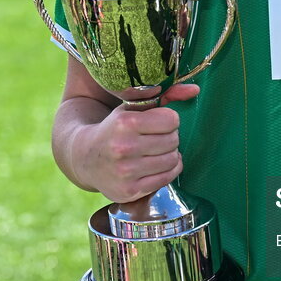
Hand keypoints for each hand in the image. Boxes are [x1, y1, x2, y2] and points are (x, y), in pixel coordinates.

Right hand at [86, 83, 199, 203]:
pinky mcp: (129, 191)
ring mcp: (126, 172)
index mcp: (125, 123)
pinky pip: (167, 178)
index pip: (171, 120)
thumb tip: (195, 90)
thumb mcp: (133, 107)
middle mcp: (124, 147)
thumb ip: (165, 94)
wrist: (85, 158)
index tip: (160, 122)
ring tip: (158, 151)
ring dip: (170, 154)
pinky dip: (169, 170)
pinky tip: (158, 164)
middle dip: (170, 137)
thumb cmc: (115, 128)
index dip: (169, 119)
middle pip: (173, 140)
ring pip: (172, 160)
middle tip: (159, 137)